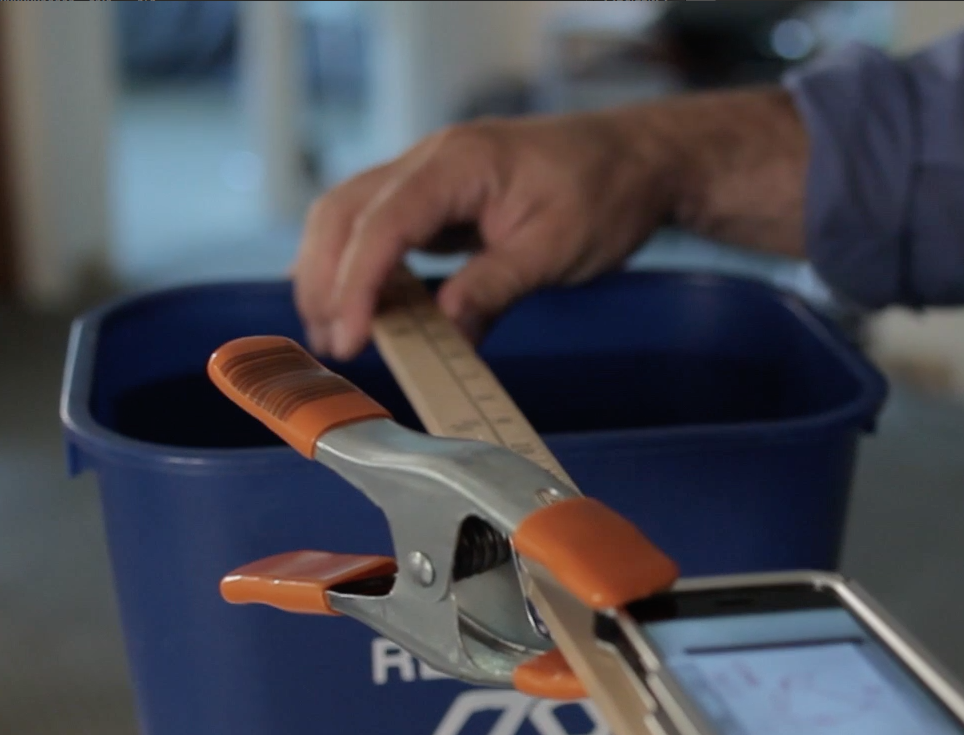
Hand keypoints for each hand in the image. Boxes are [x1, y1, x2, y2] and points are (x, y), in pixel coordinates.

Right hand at [291, 88, 807, 357]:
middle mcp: (432, 160)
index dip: (358, 282)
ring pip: (350, 215)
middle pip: (345, 212)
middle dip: (326, 278)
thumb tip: (444, 334)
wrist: (637, 160)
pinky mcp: (438, 198)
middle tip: (335, 345)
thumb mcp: (557, 249)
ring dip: (332, 271)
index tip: (353, 337)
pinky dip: (359, 264)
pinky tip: (360, 305)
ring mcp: (431, 176)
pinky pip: (378, 225)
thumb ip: (495, 288)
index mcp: (459, 162)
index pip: (384, 222)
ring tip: (336, 332)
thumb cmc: (606, 193)